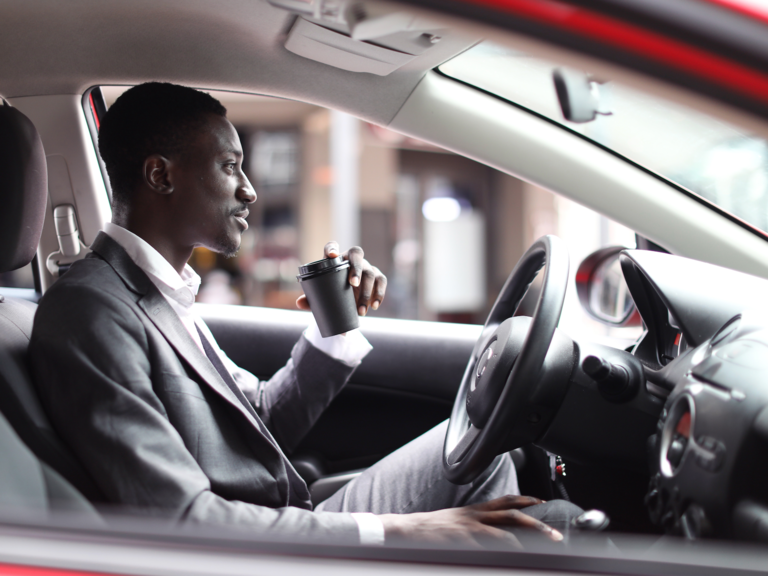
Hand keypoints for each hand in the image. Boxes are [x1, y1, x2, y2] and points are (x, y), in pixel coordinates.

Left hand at [296, 241, 386, 316]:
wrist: (347, 299)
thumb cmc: (331, 292)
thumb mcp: (321, 294)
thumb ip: (310, 298)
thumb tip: (299, 302)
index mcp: (335, 258)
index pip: (332, 246)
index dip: (332, 247)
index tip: (330, 255)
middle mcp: (352, 259)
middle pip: (357, 254)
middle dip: (356, 268)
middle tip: (352, 284)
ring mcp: (366, 267)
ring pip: (370, 272)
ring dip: (367, 291)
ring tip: (361, 310)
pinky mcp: (377, 277)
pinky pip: (381, 281)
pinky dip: (379, 294)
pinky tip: (374, 305)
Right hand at [378, 495, 562, 548]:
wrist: (405, 532)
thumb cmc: (429, 531)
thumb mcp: (455, 523)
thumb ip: (474, 526)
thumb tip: (495, 535)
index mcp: (473, 510)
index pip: (505, 501)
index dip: (526, 501)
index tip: (542, 502)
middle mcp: (474, 516)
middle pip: (512, 515)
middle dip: (537, 524)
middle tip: (555, 535)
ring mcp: (469, 530)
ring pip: (504, 533)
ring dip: (525, 543)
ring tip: (539, 553)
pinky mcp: (462, 543)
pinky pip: (488, 550)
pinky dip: (502, 555)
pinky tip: (512, 560)